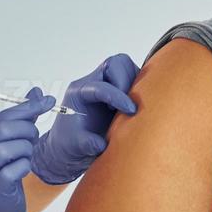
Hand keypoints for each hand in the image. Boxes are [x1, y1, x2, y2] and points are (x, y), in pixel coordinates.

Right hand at [0, 88, 55, 211]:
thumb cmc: (1, 177)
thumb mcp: (9, 147)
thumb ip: (21, 120)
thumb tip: (37, 93)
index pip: (2, 116)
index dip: (28, 108)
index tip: (49, 101)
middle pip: (4, 128)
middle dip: (27, 131)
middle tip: (33, 140)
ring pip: (10, 147)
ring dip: (26, 150)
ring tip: (24, 158)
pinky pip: (16, 167)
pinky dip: (24, 166)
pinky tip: (20, 172)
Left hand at [30, 54, 139, 184]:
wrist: (72, 148)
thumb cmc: (71, 144)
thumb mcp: (75, 147)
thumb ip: (87, 144)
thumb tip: (100, 144)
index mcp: (78, 93)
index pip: (100, 86)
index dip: (117, 96)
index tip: (130, 110)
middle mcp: (92, 83)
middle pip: (114, 64)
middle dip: (126, 81)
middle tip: (131, 105)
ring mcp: (106, 84)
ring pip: (126, 66)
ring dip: (135, 82)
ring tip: (134, 105)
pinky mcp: (118, 89)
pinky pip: (133, 77)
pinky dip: (140, 86)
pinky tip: (137, 104)